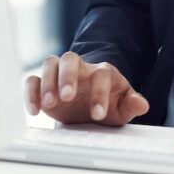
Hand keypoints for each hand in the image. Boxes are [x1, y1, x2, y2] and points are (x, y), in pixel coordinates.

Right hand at [25, 51, 149, 125]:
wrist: (91, 106)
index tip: (98, 115)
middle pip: (71, 59)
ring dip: (48, 81)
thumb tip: (142, 105)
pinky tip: (35, 111)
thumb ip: (132, 104)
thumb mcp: (122, 107)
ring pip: (51, 63)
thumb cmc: (109, 104)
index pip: (101, 74)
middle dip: (68, 76)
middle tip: (67, 97)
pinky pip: (33, 80)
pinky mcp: (44, 84)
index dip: (100, 93)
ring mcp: (61, 73)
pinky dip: (31, 92)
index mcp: (103, 72)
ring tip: (50, 104)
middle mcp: (80, 68)